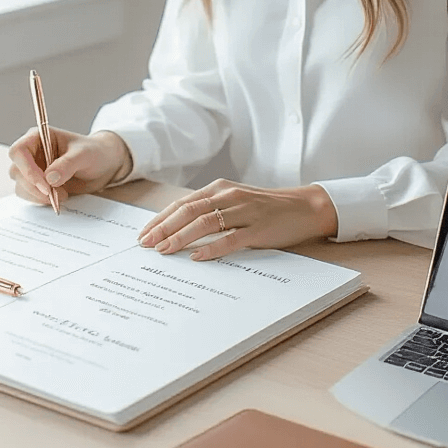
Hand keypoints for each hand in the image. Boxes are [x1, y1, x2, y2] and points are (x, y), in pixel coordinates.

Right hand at [8, 127, 132, 204]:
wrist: (103, 165)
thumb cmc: (93, 152)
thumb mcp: (84, 155)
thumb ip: (68, 164)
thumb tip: (49, 178)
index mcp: (38, 137)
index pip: (18, 151)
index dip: (27, 169)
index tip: (45, 184)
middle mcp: (31, 152)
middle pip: (16, 171)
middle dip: (33, 186)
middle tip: (54, 194)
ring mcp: (33, 169)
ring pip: (20, 186)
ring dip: (37, 195)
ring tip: (62, 195)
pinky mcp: (37, 183)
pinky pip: (28, 195)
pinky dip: (41, 200)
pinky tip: (59, 197)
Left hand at [138, 179, 337, 259]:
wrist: (304, 208)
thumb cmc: (265, 208)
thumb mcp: (234, 202)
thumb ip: (210, 210)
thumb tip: (177, 228)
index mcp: (220, 189)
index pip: (182, 204)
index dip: (160, 219)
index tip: (143, 234)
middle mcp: (229, 196)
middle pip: (189, 211)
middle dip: (164, 228)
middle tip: (146, 244)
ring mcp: (244, 211)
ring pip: (205, 223)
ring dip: (181, 237)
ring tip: (165, 251)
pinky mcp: (258, 229)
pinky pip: (231, 239)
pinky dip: (211, 249)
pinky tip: (196, 258)